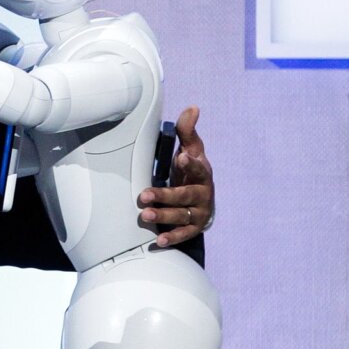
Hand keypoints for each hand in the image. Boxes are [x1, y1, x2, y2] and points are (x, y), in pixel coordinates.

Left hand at [137, 105, 214, 247]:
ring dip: (164, 216)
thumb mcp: (192, 149)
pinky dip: (173, 237)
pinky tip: (159, 241)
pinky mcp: (194, 227)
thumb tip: (192, 107)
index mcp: (201, 171)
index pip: (197, 167)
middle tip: (144, 195)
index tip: (181, 158)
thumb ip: (187, 130)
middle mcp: (202, 192)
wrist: (204, 197)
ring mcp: (199, 211)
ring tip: (145, 215)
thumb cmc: (192, 169)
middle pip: (184, 194)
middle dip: (165, 195)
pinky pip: (184, 234)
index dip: (190, 163)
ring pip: (182, 215)